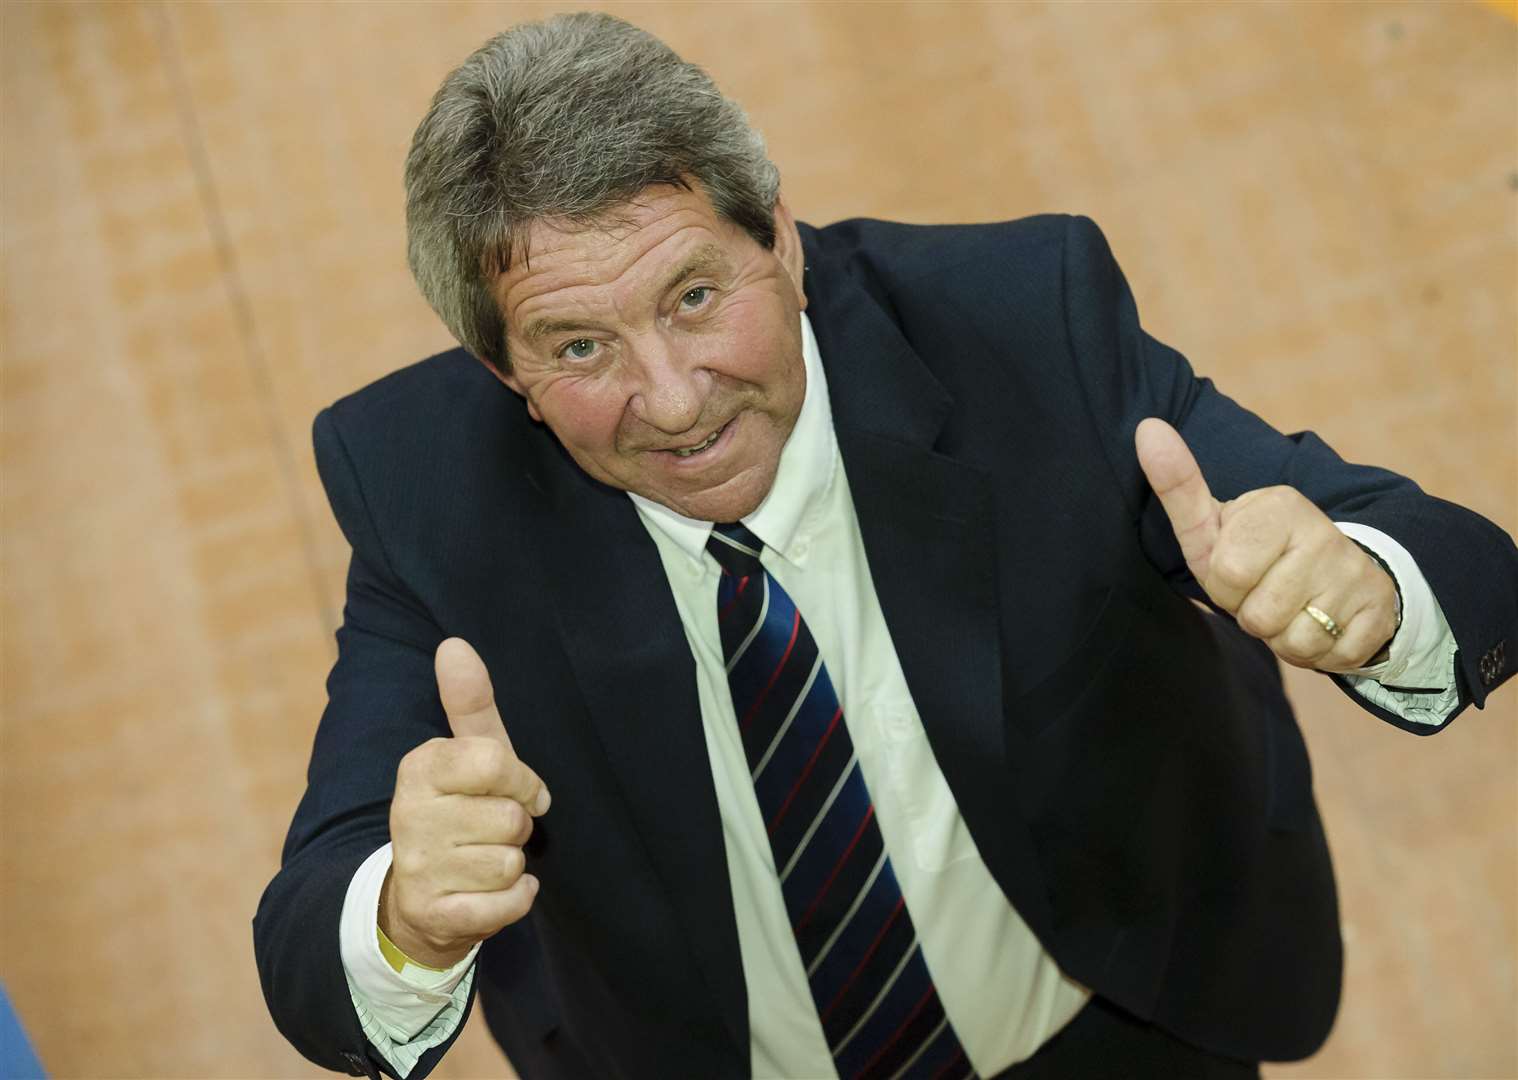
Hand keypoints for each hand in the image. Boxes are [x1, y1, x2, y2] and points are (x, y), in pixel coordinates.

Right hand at [381, 638, 550, 968]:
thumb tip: (454, 643)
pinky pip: (508, 903)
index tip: (515, 791)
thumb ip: (470, 704)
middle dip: (515, 829)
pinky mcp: (435, 914)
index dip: (522, 782)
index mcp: (419, 768)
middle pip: (511, 817)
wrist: (421, 901)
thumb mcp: (467, 757)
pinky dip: (516, 900)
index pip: (496, 761)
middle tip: (490, 833)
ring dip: (512, 866)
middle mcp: (408, 815)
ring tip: (484, 862)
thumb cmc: (461, 814)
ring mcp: (419, 868)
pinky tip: (495, 893)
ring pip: (511, 862)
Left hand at [1135, 418, 1397, 671]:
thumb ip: (1179, 485)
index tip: (1240, 570)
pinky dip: (1318, 654)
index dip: (1225, 587)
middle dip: (1252, 615)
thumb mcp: (1213, 526)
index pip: (1227, 574)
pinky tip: (1324, 624)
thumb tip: (1146, 428)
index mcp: (1279, 506)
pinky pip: (1329, 658)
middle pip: (1258, 616)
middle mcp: (1324, 534)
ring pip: (1293, 641)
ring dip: (1283, 638)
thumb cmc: (1256, 554)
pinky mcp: (1380, 612)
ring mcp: (1356, 573)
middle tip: (1267, 592)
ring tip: (1293, 609)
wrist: (1335, 576)